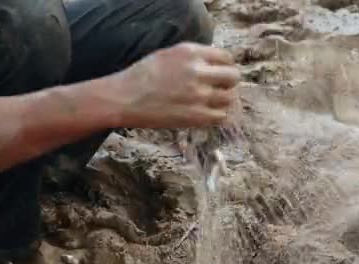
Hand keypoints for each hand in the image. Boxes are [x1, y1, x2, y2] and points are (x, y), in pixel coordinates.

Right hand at [112, 42, 240, 127]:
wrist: (125, 98)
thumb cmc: (143, 75)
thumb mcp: (168, 54)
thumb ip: (194, 57)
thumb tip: (214, 64)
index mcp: (191, 53)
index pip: (226, 57)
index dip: (226, 66)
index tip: (221, 72)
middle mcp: (198, 72)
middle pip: (233, 77)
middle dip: (228, 82)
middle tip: (219, 87)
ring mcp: (199, 95)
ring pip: (230, 98)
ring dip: (223, 99)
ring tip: (211, 101)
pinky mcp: (197, 116)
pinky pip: (221, 116)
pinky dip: (217, 115)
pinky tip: (206, 113)